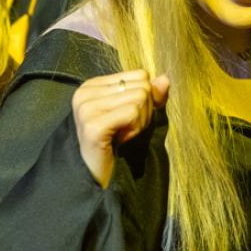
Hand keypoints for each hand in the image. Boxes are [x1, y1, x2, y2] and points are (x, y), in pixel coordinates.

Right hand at [71, 70, 169, 187]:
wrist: (100, 175)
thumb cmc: (118, 143)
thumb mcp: (138, 114)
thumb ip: (151, 95)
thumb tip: (165, 79)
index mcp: (93, 85)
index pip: (140, 75)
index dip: (144, 99)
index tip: (127, 118)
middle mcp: (85, 93)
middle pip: (142, 86)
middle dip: (144, 112)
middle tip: (126, 129)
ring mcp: (86, 108)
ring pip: (140, 98)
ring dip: (140, 123)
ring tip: (123, 135)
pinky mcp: (93, 125)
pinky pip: (132, 113)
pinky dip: (135, 129)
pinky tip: (121, 140)